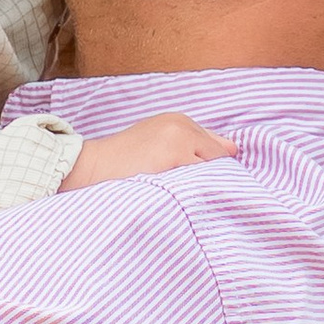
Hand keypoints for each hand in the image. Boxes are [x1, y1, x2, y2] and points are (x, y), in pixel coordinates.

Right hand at [60, 111, 232, 190]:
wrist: (89, 167)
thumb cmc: (120, 163)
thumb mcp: (158, 144)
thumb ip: (195, 145)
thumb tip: (234, 150)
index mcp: (179, 121)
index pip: (218, 149)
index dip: (211, 172)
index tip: (200, 187)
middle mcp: (182, 126)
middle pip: (219, 161)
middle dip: (213, 179)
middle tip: (191, 197)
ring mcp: (178, 141)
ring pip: (212, 173)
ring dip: (204, 189)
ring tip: (182, 201)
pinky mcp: (173, 157)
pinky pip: (199, 183)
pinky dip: (194, 195)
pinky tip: (177, 202)